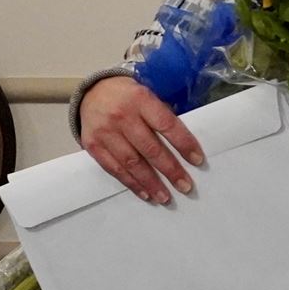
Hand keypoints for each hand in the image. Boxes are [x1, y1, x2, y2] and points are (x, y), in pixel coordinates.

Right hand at [77, 75, 204, 204]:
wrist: (91, 92)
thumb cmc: (126, 95)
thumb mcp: (145, 93)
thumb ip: (161, 113)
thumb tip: (183, 143)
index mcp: (140, 98)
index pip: (166, 124)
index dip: (184, 143)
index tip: (197, 160)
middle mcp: (122, 116)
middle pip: (150, 148)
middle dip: (170, 170)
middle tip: (185, 186)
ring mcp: (106, 132)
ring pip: (132, 163)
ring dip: (151, 183)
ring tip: (166, 197)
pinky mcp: (93, 146)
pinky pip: (115, 169)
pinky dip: (131, 183)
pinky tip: (145, 193)